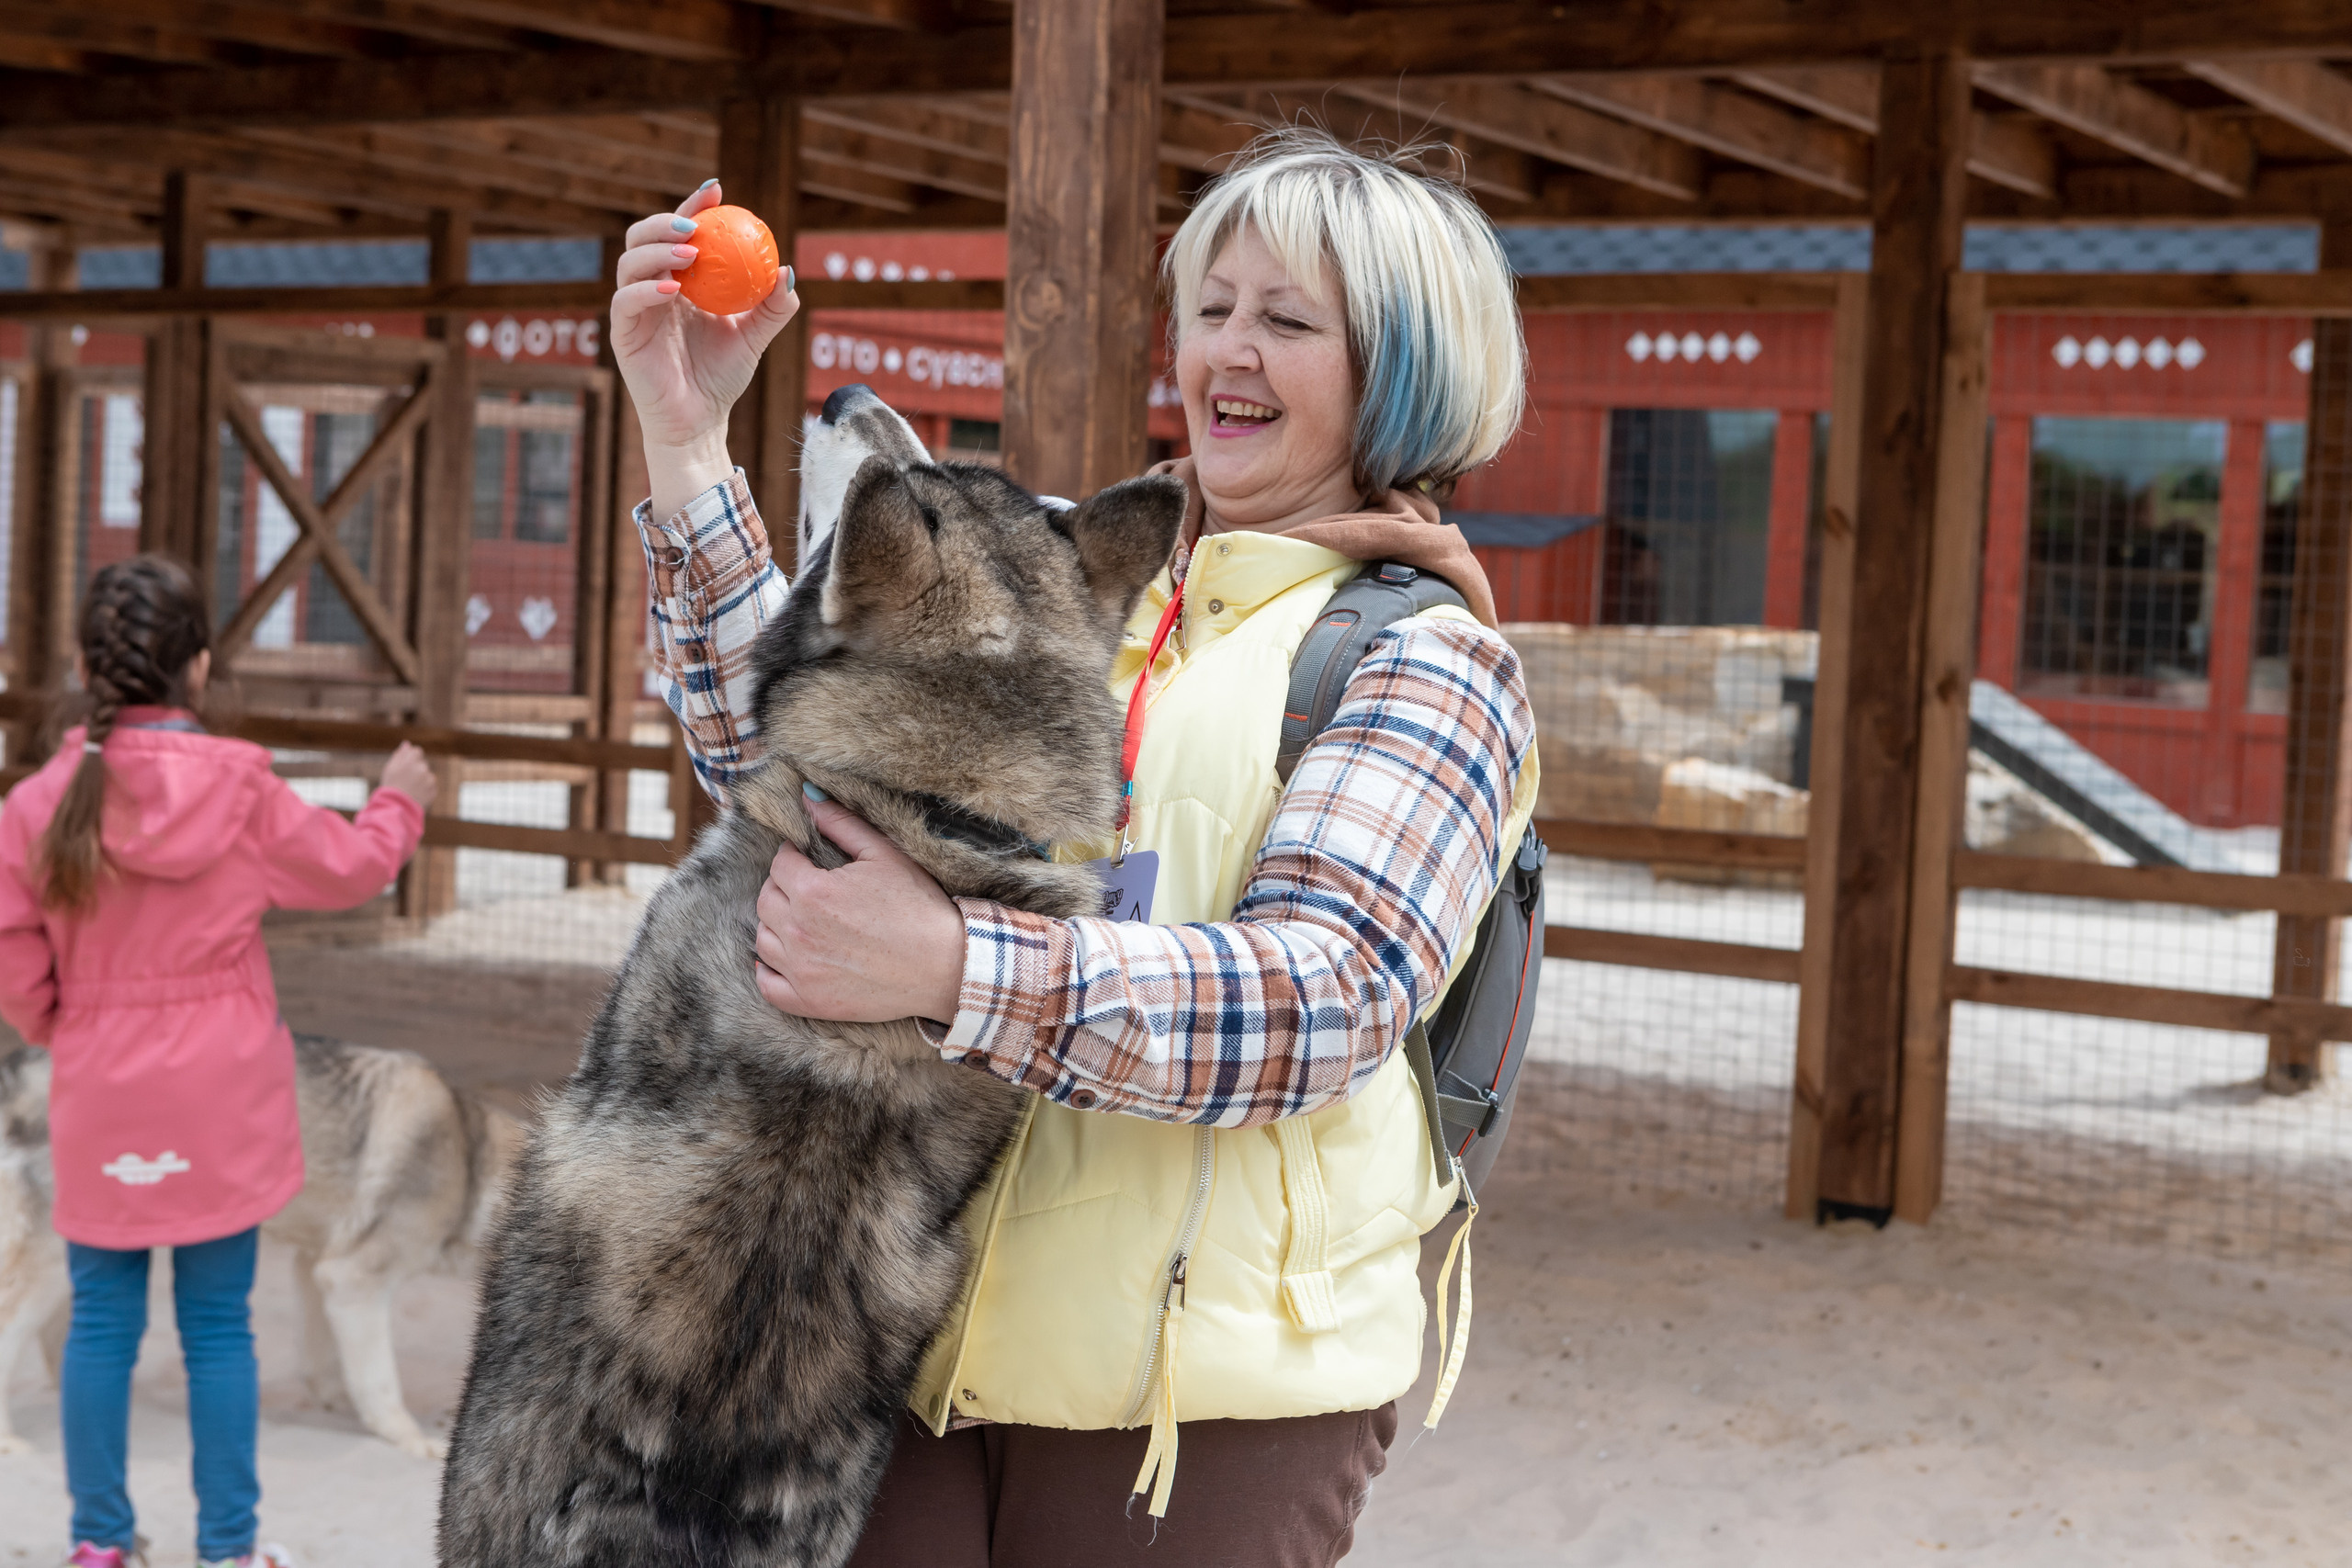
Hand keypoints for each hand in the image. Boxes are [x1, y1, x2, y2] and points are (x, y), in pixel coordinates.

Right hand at [378, 742, 436, 809]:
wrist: (397, 807)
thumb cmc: (391, 786)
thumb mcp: (390, 768)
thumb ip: (400, 755)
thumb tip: (407, 744)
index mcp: (410, 761)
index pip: (417, 751)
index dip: (411, 758)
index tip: (406, 766)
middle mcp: (422, 768)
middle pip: (422, 764)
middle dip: (416, 770)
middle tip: (405, 781)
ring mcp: (429, 780)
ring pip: (427, 775)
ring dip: (421, 780)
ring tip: (409, 790)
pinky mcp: (434, 790)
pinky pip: (430, 786)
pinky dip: (425, 790)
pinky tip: (415, 795)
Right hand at [610, 179, 802, 516]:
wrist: (699, 420)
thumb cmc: (722, 376)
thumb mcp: (754, 337)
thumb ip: (773, 307)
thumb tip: (789, 271)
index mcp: (679, 280)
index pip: (678, 232)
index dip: (693, 207)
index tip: (716, 190)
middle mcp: (651, 287)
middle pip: (642, 236)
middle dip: (664, 220)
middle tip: (696, 223)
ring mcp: (633, 308)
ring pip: (629, 262)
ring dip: (657, 250)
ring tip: (689, 252)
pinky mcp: (622, 333)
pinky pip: (626, 301)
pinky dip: (646, 289)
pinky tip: (674, 289)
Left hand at [753, 794, 966, 1023]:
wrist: (945, 966)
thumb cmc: (919, 906)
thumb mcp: (884, 854)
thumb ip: (841, 823)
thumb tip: (808, 797)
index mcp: (814, 892)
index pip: (780, 864)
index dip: (794, 856)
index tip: (809, 859)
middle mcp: (799, 931)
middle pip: (766, 900)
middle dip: (783, 887)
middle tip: (809, 888)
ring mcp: (802, 970)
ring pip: (763, 939)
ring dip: (776, 924)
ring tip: (804, 920)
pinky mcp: (810, 1001)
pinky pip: (768, 985)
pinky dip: (767, 970)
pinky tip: (784, 958)